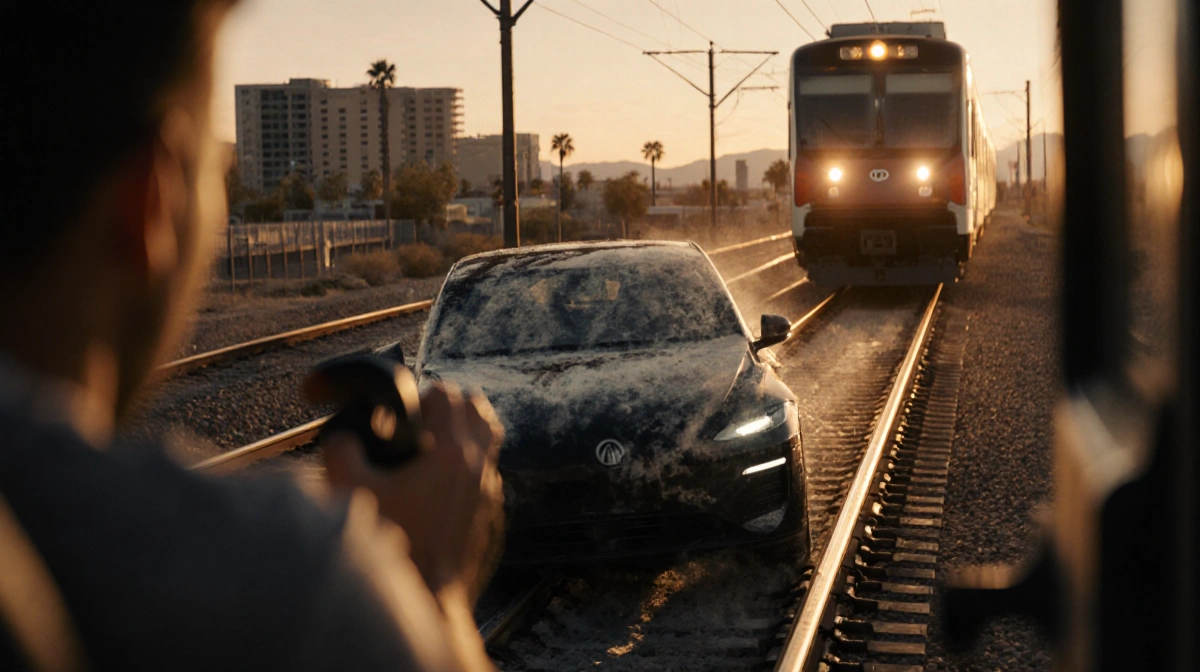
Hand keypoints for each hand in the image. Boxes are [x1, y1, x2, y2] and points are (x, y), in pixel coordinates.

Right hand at [322, 382, 504, 602]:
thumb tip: (345, 438)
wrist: (426, 600)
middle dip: (449, 406)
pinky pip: (488, 472)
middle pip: (477, 409)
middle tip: (420, 421)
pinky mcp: (490, 514)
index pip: (447, 395)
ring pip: (489, 439)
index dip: (420, 396)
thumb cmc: (391, 548)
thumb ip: (341, 451)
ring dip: (465, 431)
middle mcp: (479, 468)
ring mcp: (490, 492)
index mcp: (452, 454)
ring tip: (434, 443)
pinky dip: (470, 464)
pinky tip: (440, 482)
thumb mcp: (350, 491)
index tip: (400, 416)